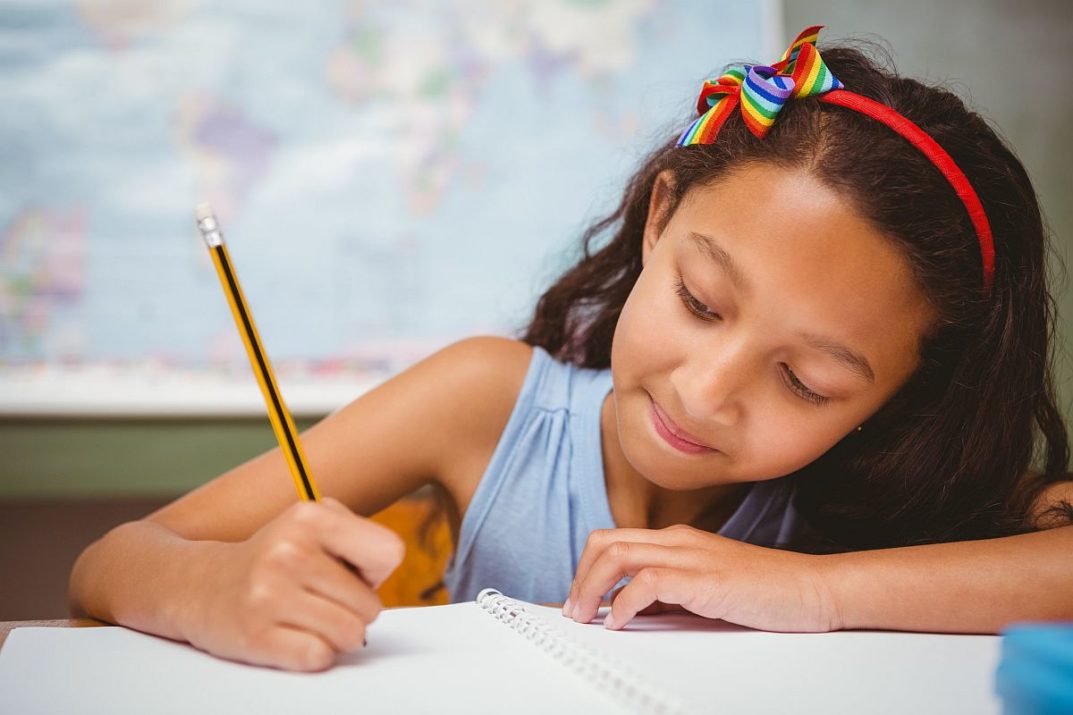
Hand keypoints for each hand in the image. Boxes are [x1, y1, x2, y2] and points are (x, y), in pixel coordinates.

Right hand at [183, 497, 404, 670]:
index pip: (390, 552)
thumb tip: (382, 574)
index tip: (347, 569)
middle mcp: (288, 552)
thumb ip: (360, 539)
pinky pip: (320, 657)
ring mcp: (269, 596)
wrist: (199, 585)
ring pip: (352, 635)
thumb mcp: (314, 524)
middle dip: (355, 609)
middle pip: (372, 605)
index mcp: (310, 517)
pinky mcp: (256, 637)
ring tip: (308, 617)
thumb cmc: (276, 558)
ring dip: (338, 635)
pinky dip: (314, 653)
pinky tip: (291, 634)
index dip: (375, 569)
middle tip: (319, 598)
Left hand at [564, 525, 840, 631]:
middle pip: (605, 542)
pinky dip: (624, 602)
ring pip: (617, 554)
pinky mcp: (704, 578)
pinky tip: (620, 622)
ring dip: (591, 587)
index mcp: (677, 540)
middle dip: (580, 576)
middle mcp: (678, 540)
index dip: (586, 569)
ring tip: (586, 617)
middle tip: (574, 611)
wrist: (813, 588)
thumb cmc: (766, 592)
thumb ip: (670, 595)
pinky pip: (647, 580)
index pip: (614, 540)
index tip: (575, 600)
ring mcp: (690, 555)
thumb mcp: (706, 590)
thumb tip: (630, 612)